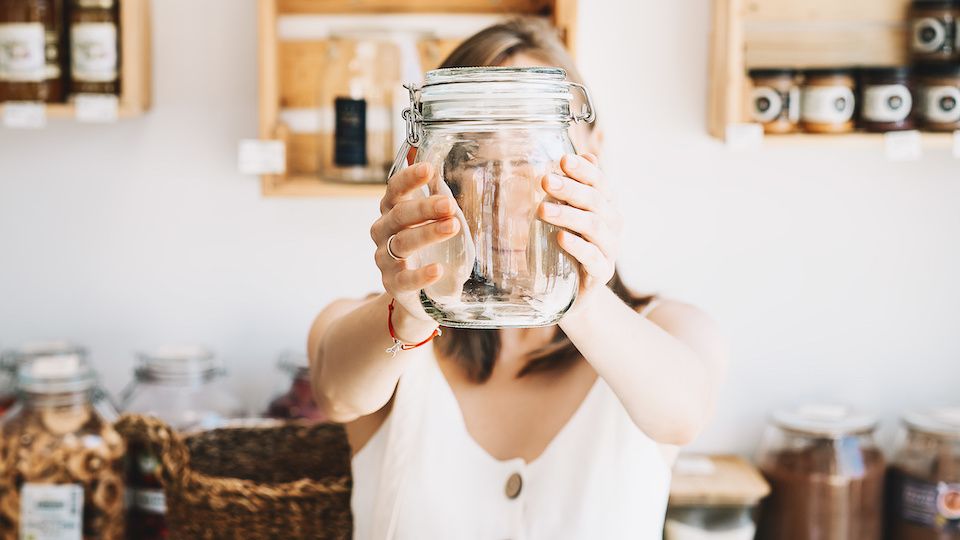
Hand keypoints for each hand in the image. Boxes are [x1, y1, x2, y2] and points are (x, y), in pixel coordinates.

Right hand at [371, 162, 461, 325]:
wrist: (422, 295)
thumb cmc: (430, 250)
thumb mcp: (434, 223)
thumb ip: (438, 199)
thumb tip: (447, 169)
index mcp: (391, 212)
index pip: (394, 191)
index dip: (409, 179)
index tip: (428, 169)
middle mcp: (383, 233)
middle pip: (399, 215)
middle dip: (424, 207)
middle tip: (449, 204)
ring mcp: (385, 260)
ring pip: (402, 243)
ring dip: (427, 233)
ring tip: (453, 227)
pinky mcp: (393, 285)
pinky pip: (405, 279)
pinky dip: (421, 274)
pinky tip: (438, 269)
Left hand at [538, 153, 622, 306]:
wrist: (572, 291)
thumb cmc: (566, 246)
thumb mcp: (566, 215)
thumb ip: (571, 190)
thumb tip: (579, 155)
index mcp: (606, 207)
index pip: (600, 182)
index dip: (584, 170)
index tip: (563, 160)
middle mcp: (613, 225)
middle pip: (596, 202)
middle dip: (570, 189)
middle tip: (546, 180)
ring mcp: (610, 250)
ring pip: (594, 227)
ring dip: (568, 215)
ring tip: (542, 210)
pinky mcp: (601, 273)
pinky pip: (592, 257)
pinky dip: (577, 246)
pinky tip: (560, 238)